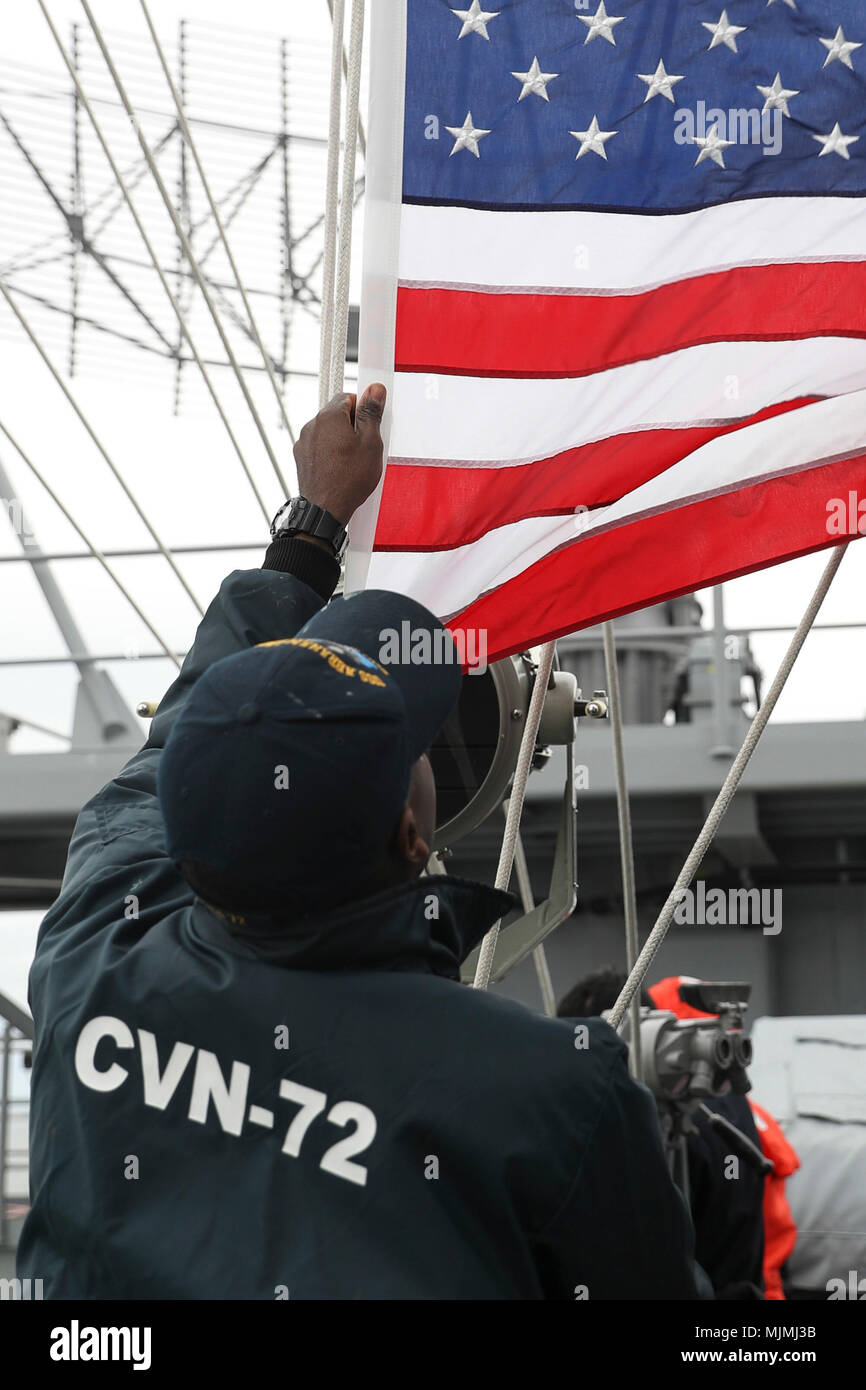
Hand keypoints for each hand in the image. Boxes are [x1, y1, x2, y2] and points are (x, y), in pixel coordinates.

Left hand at [293, 385, 386, 526]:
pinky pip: (318, 446)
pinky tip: (340, 469)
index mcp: (329, 416)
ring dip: (340, 440)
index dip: (362, 410)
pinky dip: (329, 453)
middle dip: (351, 425)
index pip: (348, 396)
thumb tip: (375, 389)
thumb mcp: (370, 443)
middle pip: (336, 414)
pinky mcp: (301, 457)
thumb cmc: (349, 480)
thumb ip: (371, 413)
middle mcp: (312, 425)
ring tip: (352, 461)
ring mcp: (304, 442)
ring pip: (327, 431)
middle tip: (364, 446)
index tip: (370, 424)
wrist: (325, 509)